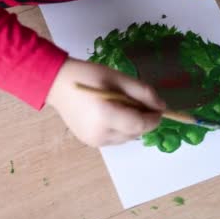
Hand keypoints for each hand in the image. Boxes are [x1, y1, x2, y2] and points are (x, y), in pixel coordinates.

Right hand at [46, 58, 165, 146]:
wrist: (57, 83)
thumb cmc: (89, 76)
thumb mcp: (119, 78)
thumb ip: (143, 93)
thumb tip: (162, 106)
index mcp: (106, 115)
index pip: (140, 125)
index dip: (154, 118)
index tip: (159, 108)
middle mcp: (101, 133)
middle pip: (135, 133)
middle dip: (144, 121)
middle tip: (142, 103)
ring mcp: (94, 141)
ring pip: (127, 138)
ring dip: (133, 126)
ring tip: (125, 107)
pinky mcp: (90, 143)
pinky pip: (115, 139)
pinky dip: (121, 129)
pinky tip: (113, 114)